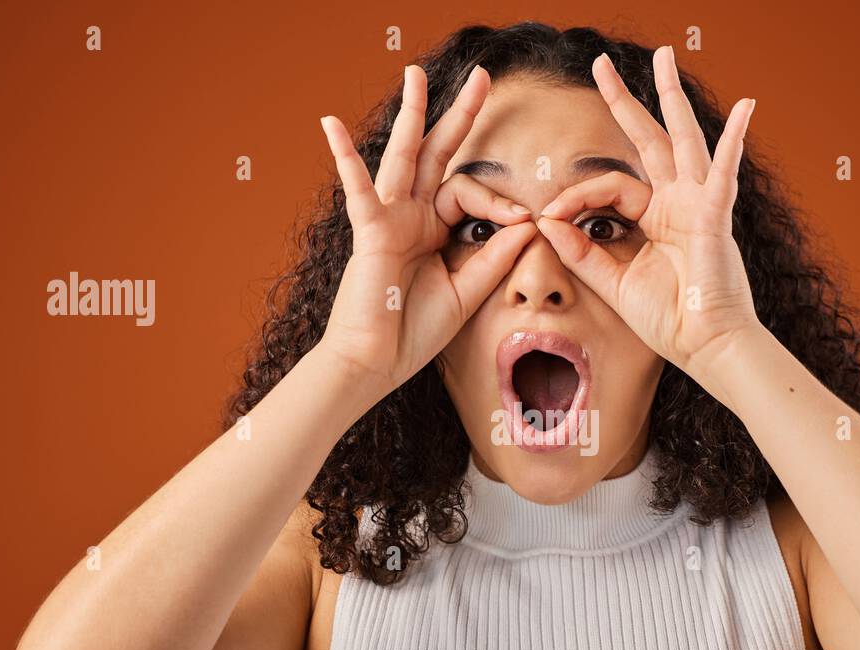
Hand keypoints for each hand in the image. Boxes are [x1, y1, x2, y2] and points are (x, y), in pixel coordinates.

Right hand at [317, 64, 537, 397]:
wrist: (377, 363)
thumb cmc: (413, 333)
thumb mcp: (467, 292)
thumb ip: (495, 257)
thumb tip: (530, 222)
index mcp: (432, 230)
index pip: (469, 194)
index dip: (500, 202)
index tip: (525, 219)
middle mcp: (410, 217)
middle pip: (437, 155)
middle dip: (460, 116)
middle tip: (483, 77)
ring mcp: (387, 220)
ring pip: (403, 157)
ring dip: (412, 115)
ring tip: (416, 75)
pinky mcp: (369, 233)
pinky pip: (358, 191)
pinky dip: (345, 159)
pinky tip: (329, 124)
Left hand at [535, 47, 759, 389]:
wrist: (704, 347)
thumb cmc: (668, 321)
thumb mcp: (613, 283)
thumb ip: (580, 252)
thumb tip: (546, 221)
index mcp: (655, 219)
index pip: (611, 187)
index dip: (576, 195)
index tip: (548, 214)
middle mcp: (678, 203)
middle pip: (649, 141)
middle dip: (626, 102)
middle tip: (601, 65)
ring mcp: (699, 204)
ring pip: (683, 139)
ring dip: (671, 98)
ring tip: (663, 58)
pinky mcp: (716, 216)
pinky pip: (724, 172)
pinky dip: (734, 140)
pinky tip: (745, 107)